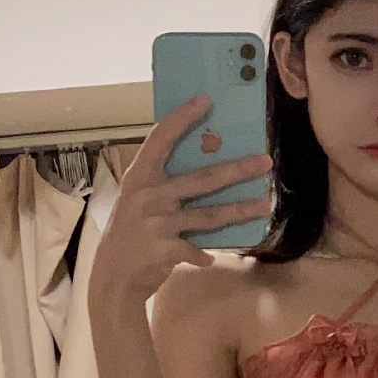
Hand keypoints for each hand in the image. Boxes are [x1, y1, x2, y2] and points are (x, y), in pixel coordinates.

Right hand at [88, 95, 273, 307]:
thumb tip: (202, 169)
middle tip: (265, 162)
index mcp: (140, 177)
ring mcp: (158, 223)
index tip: (206, 100)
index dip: (183, 118)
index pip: (161, 138)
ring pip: (209, 215)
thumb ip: (161, 185)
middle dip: (237, 169)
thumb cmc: (128, 233)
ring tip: (266, 205)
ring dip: (240, 210)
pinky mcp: (166, 250)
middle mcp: (149, 196)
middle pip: (201, 179)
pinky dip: (204, 255)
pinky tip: (211, 258)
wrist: (112, 277)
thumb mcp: (136, 201)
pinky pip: (195, 249)